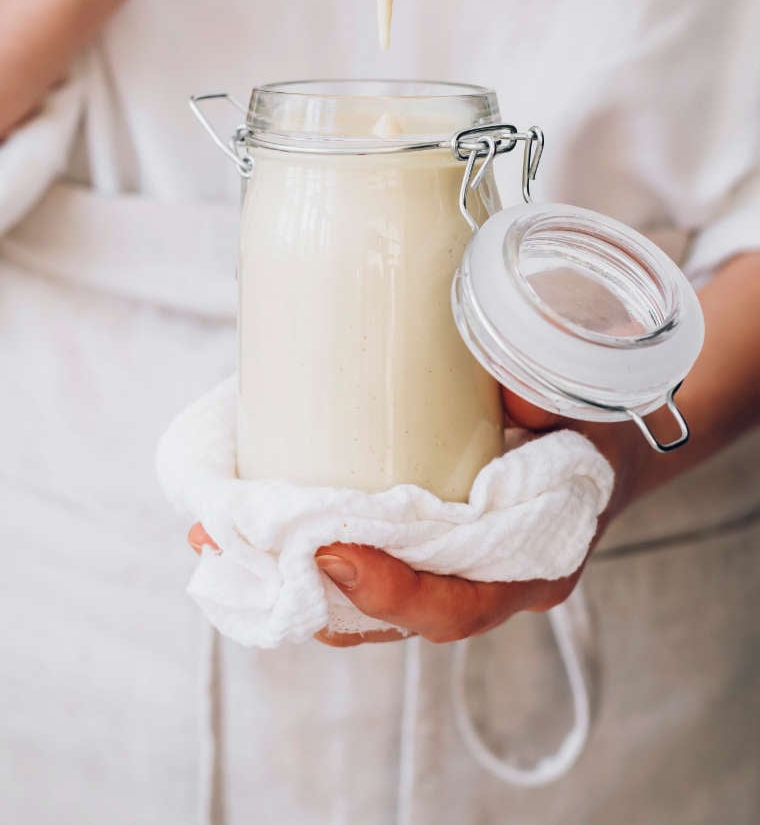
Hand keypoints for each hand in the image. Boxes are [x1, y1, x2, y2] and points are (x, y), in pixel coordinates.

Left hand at [186, 391, 641, 646]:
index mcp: (534, 564)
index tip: (331, 554)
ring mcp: (450, 573)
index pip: (459, 604)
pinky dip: (300, 557)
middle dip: (302, 592)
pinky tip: (247, 525)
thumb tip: (500, 391)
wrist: (613, 444)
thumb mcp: (590, 408)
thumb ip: (547, 398)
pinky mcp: (422, 551)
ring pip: (360, 604)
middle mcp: (486, 584)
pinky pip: (357, 572)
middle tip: (228, 546)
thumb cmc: (600, 425)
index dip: (394, 592)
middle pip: (387, 616)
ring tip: (212, 536)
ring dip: (283, 577)